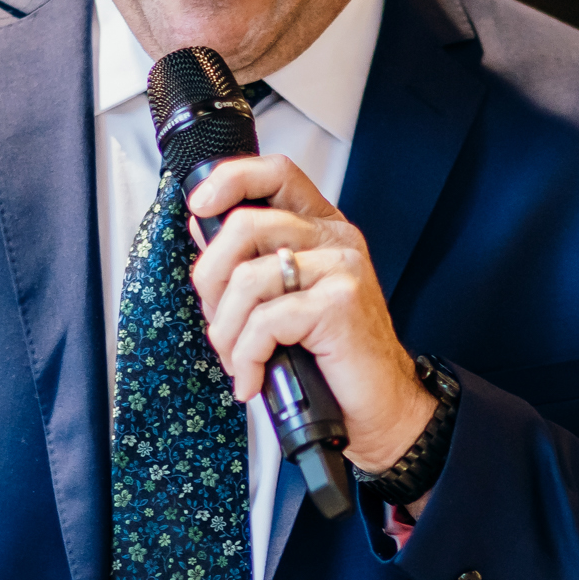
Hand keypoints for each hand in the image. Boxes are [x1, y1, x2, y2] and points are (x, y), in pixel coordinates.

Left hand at [186, 155, 436, 473]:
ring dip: (226, 331)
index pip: (277, 173)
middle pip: (245, 225)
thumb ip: (252, 260)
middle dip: (210, 279)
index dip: (231, 178)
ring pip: (248, 279)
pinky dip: (247, 357)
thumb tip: (203, 227)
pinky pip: (266, 321)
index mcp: (322, 229)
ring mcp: (341, 268)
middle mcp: (335, 240)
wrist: (379, 406)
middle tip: (217, 321)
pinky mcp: (339, 304)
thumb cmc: (332, 358)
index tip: (199, 206)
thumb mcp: (286, 298)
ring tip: (237, 359)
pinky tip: (253, 378)